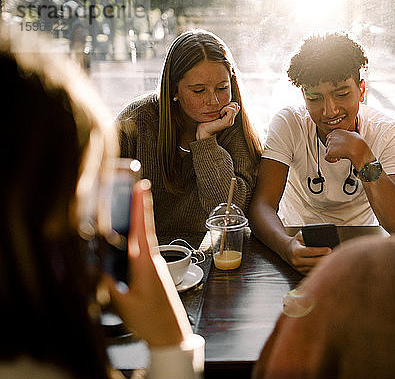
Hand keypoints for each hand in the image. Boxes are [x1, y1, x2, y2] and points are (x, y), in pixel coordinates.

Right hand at [104, 179, 191, 346]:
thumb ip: (110, 284)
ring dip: (135, 222)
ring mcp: (154, 267)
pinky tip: (127, 237)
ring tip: (127, 205)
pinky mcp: (153, 274)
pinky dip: (134, 240)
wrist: (170, 335)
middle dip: (138, 207)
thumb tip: (97, 267)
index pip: (142, 229)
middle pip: (143, 228)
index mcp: (146, 265)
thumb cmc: (152, 321)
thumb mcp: (124, 304)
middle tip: (134, 185)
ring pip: (142, 240)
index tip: (141, 187)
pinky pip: (141, 251)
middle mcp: (152, 262)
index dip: (141, 207)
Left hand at [196, 102, 239, 138]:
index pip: (235, 106)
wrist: (204, 130)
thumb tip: (224, 101)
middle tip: (220, 110)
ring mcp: (230, 121)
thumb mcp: (215, 112)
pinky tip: (220, 114)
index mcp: (229, 118)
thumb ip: (221, 108)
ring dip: (226, 106)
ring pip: (234, 107)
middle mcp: (231, 120)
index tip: (220, 108)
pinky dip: (225, 109)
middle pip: (236, 105)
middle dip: (228, 104)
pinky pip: (231, 110)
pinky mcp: (228, 122)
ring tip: (220, 112)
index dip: (228, 104)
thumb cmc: (207, 121)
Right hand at [283, 232, 330, 274]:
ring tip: (332, 261)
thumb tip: (320, 235)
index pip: (311, 251)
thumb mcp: (299, 236)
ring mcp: (298, 268)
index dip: (321, 251)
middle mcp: (296, 261)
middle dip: (325, 259)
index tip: (329, 249)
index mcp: (296, 251)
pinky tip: (325, 266)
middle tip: (334, 255)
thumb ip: (308, 235)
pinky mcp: (301, 272)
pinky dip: (319, 269)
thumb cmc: (295, 242)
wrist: (285, 250)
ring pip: (314, 268)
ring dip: (323, 265)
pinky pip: (312, 272)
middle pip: (314, 261)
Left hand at [324, 129, 373, 166]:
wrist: (358, 148)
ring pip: (328, 151)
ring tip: (341, 156)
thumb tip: (351, 136)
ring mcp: (329, 144)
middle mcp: (331, 137)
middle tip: (341, 152)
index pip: (331, 137)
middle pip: (328, 144)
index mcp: (336, 131)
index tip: (340, 147)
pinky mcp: (329, 152)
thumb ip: (349, 135)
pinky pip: (327, 158)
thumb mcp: (354, 134)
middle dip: (334, 149)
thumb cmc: (358, 142)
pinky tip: (337, 160)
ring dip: (333, 154)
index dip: (335, 143)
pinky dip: (331, 160)